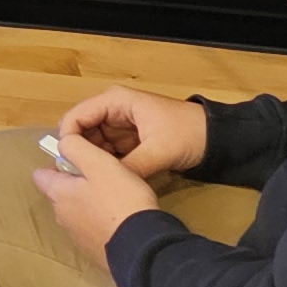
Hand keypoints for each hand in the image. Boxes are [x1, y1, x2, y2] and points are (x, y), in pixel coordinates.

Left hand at [34, 124, 161, 260]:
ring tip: (115, 196)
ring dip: (90, 202)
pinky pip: (92, 229)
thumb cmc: (120, 199)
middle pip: (60, 193)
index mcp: (58, 194)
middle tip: (103, 175)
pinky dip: (101, 221)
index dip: (57, 163)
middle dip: (76, 182)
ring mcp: (77, 237)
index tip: (79, 159)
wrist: (143, 248)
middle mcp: (62, 217)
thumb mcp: (99, 163)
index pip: (40, 175)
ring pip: (77, 211)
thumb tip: (62, 144)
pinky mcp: (94, 251)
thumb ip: (76, 148)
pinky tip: (121, 217)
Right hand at [56, 85, 207, 177]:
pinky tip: (110, 180)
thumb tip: (103, 184)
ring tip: (96, 182)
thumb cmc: (188, 134)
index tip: (71, 167)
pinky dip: (107, 165)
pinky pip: (108, 153)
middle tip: (82, 180)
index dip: (68, 141)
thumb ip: (129, 166)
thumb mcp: (159, 151)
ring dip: (94, 162)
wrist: (217, 139)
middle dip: (81, 154)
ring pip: (94, 145)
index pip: (75, 117)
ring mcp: (120, 125)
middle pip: (82, 132)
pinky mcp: (128, 140)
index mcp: (115, 101)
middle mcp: (112, 110)